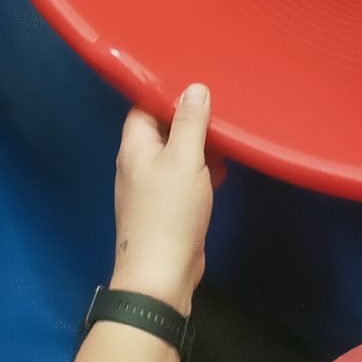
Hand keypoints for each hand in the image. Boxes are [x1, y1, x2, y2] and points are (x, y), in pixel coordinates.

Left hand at [108, 86, 217, 311]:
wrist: (161, 275)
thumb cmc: (170, 211)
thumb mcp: (185, 159)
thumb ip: (190, 122)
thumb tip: (195, 88)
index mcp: (135, 147)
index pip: (145, 107)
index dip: (169, 95)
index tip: (198, 87)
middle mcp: (138, 164)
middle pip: (163, 130)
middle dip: (191, 122)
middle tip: (220, 112)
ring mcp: (151, 188)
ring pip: (176, 155)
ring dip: (200, 148)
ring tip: (226, 141)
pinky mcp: (166, 207)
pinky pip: (183, 178)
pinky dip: (201, 172)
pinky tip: (220, 173)